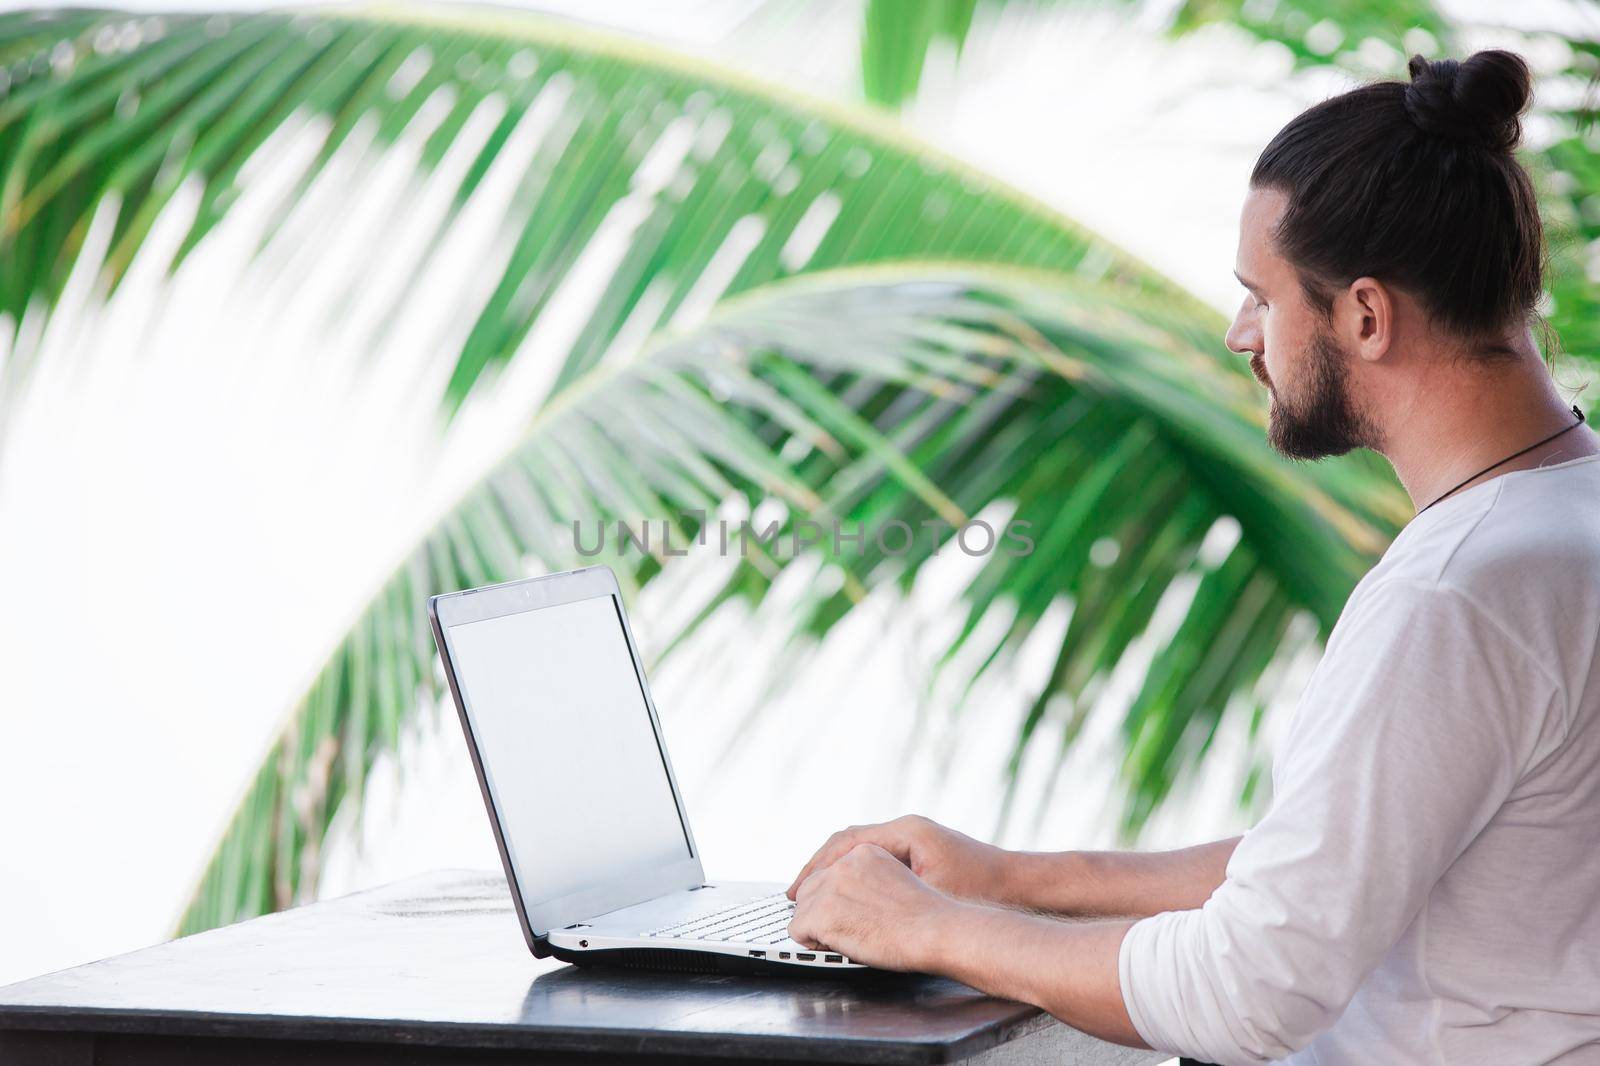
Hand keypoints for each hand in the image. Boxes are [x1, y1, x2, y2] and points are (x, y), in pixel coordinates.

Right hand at [786, 814, 1009, 902]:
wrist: (1023, 885)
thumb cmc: (983, 888)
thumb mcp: (931, 891)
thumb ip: (890, 889)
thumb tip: (848, 896)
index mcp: (905, 831)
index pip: (846, 841)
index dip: (816, 866)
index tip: (796, 889)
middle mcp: (906, 829)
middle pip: (847, 841)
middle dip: (819, 868)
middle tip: (794, 894)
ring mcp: (913, 839)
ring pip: (860, 849)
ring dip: (835, 871)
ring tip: (813, 895)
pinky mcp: (921, 853)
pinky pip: (876, 858)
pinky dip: (855, 874)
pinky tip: (848, 895)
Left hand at [787, 842, 961, 970]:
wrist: (935, 931)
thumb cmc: (927, 916)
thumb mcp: (898, 880)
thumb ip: (873, 881)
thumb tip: (853, 899)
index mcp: (865, 853)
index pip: (831, 871)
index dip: (831, 896)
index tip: (833, 911)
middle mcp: (844, 864)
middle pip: (811, 886)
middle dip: (818, 910)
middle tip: (834, 930)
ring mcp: (831, 887)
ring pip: (802, 907)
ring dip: (814, 926)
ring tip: (837, 939)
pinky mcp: (822, 913)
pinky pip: (797, 929)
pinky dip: (809, 941)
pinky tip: (831, 946)